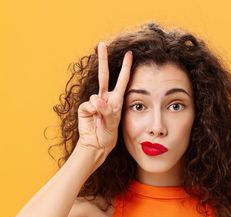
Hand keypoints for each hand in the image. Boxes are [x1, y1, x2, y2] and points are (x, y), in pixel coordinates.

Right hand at [76, 41, 132, 156]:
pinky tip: (95, 120)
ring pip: (96, 95)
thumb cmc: (110, 133)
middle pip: (104, 75)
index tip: (130, 54)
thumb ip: (106, 110)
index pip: (122, 80)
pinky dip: (92, 113)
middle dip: (102, 59)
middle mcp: (105, 97)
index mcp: (117, 98)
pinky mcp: (85, 108)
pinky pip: (88, 106)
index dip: (126, 67)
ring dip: (101, 109)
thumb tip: (97, 100)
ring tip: (103, 121)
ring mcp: (94, 102)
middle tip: (102, 44)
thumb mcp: (113, 121)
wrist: (98, 144)